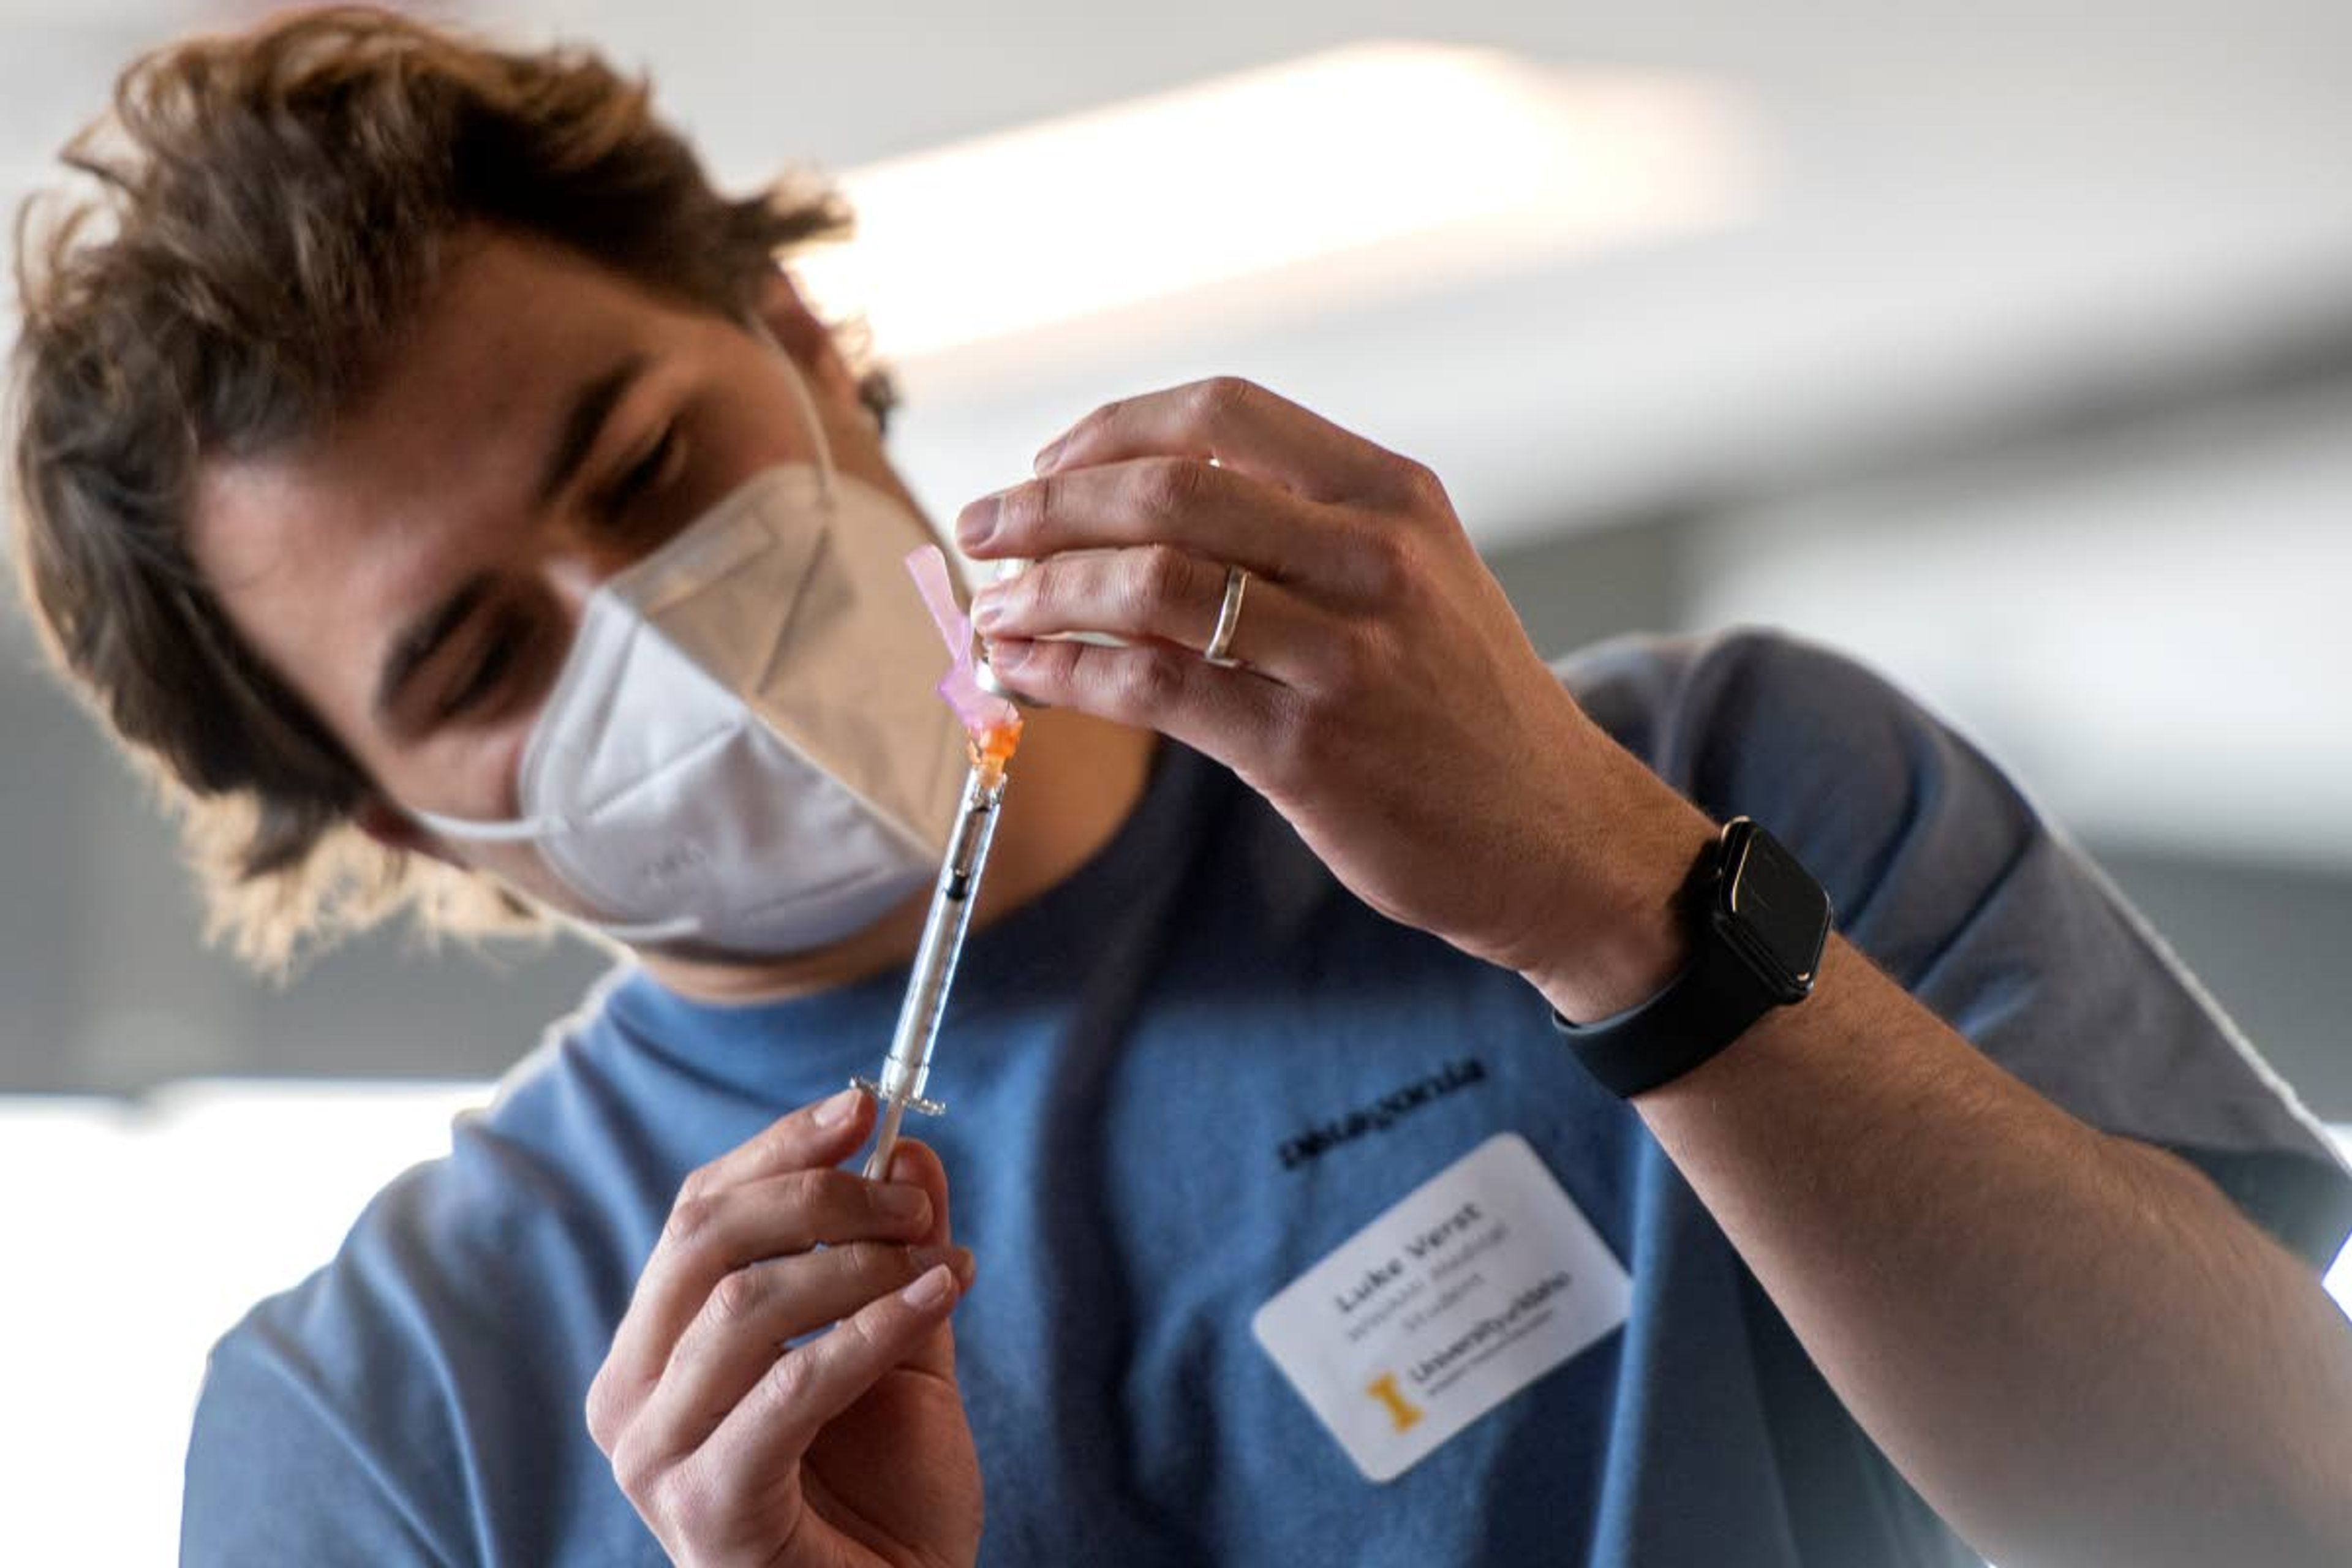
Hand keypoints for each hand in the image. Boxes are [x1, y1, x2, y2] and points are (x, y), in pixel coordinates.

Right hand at [586, 1088, 982, 1567]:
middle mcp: (631, 1397)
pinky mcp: (706, 1509)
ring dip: (856, 1263)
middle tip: (911, 1199)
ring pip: (745, 1305)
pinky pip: (792, 1390)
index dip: (777, 1150)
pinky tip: (935, 1297)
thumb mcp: (899, 1350)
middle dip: (818, 1196)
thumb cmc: (882, 1500)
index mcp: (657, 1351)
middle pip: (705, 1242)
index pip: (697, 1215)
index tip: (861, 1104)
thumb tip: (906, 1146)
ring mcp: (656, 1459)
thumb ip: (893, 1255)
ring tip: (938, 1258)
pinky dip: (871, 1328)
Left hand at [959, 377, 1713, 1018]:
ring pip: (1150, 587)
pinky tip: (1025, 674)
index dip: (1110, 430)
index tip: (1048, 464)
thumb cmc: (1464, 709)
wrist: (1559, 838)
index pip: (1221, 413)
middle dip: (1050, 504)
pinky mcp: (1310, 751)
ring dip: (1045, 593)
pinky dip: (1067, 674)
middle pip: (1169, 489)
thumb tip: (1128, 518)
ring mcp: (1344, 656)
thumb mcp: (1413, 583)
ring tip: (993, 612)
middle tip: (986, 531)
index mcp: (1392, 497)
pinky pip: (1155, 690)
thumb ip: (1294, 537)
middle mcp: (1373, 559)